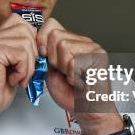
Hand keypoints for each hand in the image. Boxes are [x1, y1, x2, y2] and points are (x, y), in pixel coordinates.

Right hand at [0, 14, 36, 123]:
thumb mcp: (13, 65)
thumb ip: (22, 49)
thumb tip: (40, 40)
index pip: (19, 21)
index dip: (30, 38)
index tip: (30, 58)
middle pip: (26, 30)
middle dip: (32, 53)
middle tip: (24, 71)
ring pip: (26, 43)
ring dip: (28, 65)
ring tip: (19, 78)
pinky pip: (21, 55)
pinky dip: (23, 71)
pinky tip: (13, 80)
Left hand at [37, 18, 122, 134]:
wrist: (86, 111)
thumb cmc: (70, 93)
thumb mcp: (49, 69)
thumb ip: (44, 54)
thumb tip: (35, 39)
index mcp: (72, 42)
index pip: (51, 24)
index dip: (42, 39)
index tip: (44, 56)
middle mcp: (84, 42)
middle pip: (55, 36)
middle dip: (53, 58)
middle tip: (63, 72)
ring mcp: (93, 48)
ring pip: (64, 46)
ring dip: (63, 67)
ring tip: (72, 76)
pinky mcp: (100, 58)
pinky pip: (74, 61)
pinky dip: (72, 76)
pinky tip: (79, 82)